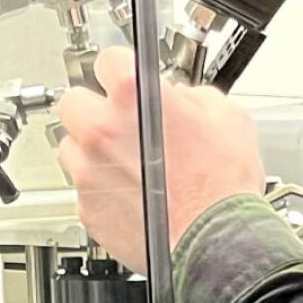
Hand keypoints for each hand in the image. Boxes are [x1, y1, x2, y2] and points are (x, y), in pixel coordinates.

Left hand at [56, 48, 265, 274]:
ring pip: (71, 147)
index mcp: (134, 97)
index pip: (108, 60)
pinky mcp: (88, 208)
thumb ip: (198, 98)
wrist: (216, 242)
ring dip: (93, 151)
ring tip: (129, 165)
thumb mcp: (231, 121)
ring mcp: (90, 171)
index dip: (123, 70)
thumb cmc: (224, 189)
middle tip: (124, 124)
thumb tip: (185, 98)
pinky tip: (134, 195)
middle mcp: (102, 130)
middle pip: (74, 102)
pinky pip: (84, 189)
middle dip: (97, 110)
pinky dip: (102, 190)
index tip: (128, 80)